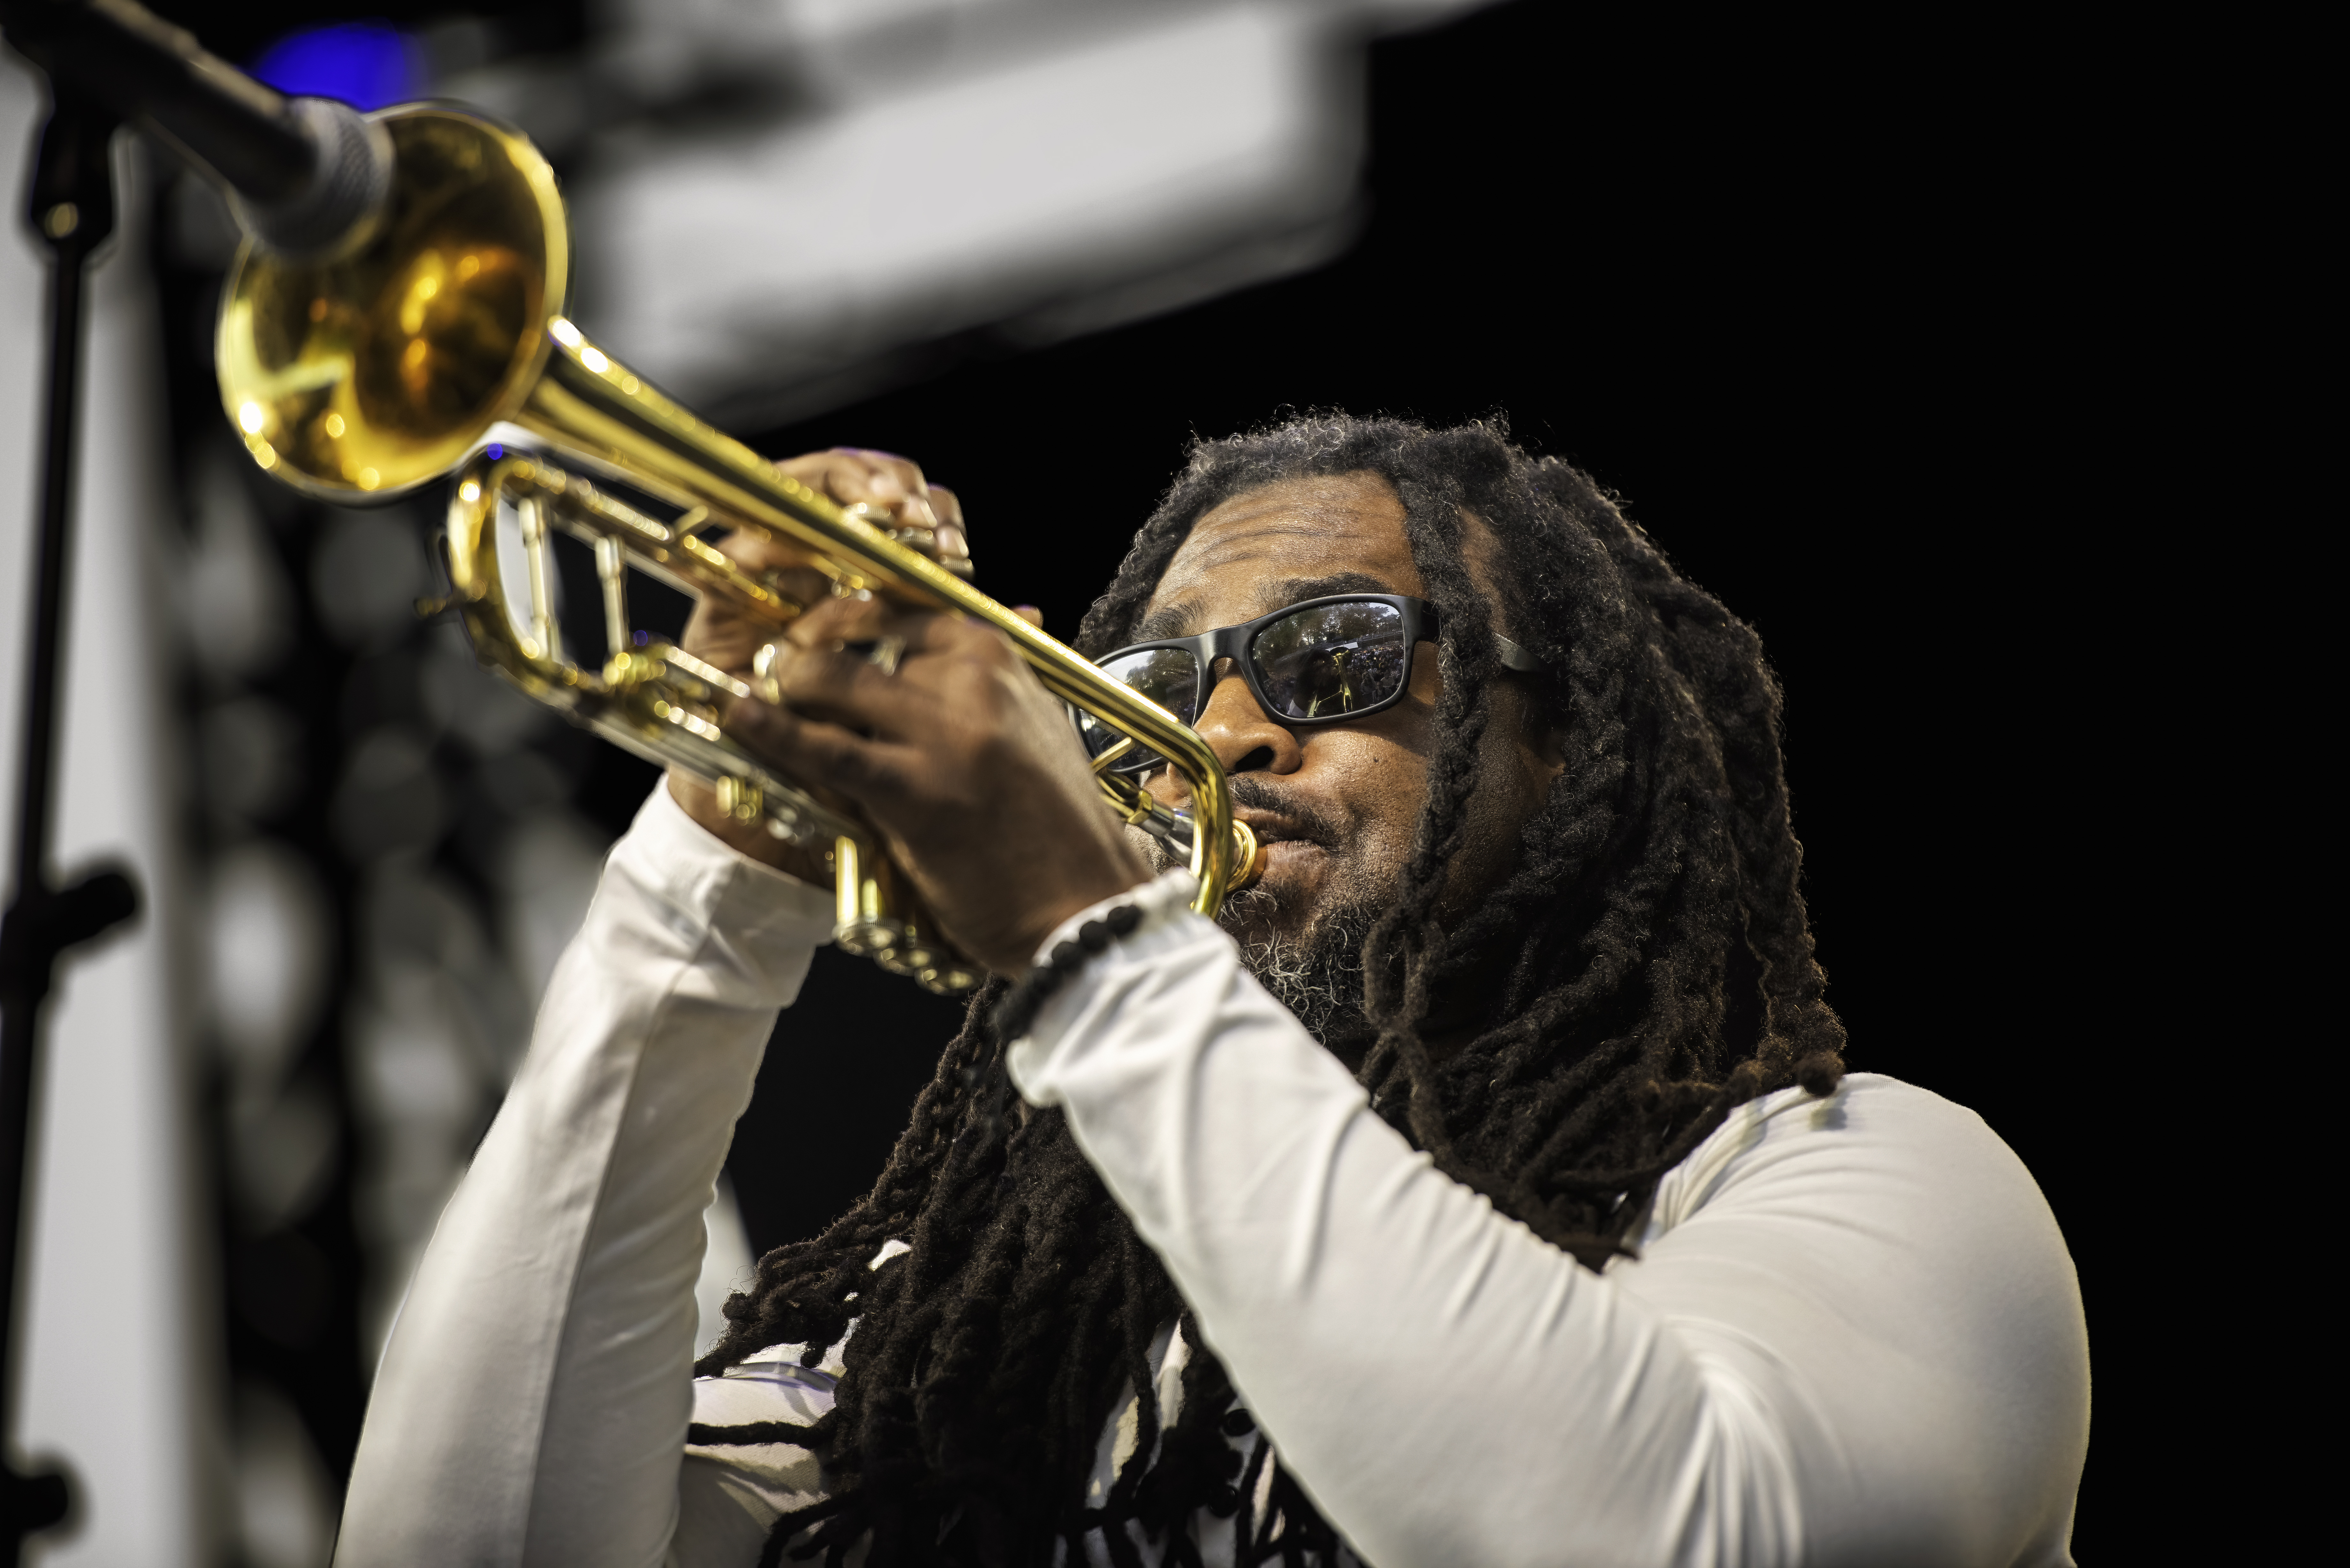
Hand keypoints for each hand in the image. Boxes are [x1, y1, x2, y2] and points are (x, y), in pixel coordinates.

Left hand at [671, 451, 1150, 970]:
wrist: (1086, 905)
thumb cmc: (1054, 827)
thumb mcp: (1031, 729)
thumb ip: (987, 684)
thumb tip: (955, 639)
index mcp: (1000, 657)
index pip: (900, 605)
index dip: (843, 615)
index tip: (811, 630)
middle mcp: (975, 679)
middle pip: (860, 633)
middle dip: (807, 645)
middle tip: (777, 665)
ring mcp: (947, 733)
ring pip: (834, 682)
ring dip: (787, 687)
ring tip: (761, 697)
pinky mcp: (918, 791)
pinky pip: (825, 748)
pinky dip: (774, 730)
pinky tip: (744, 716)